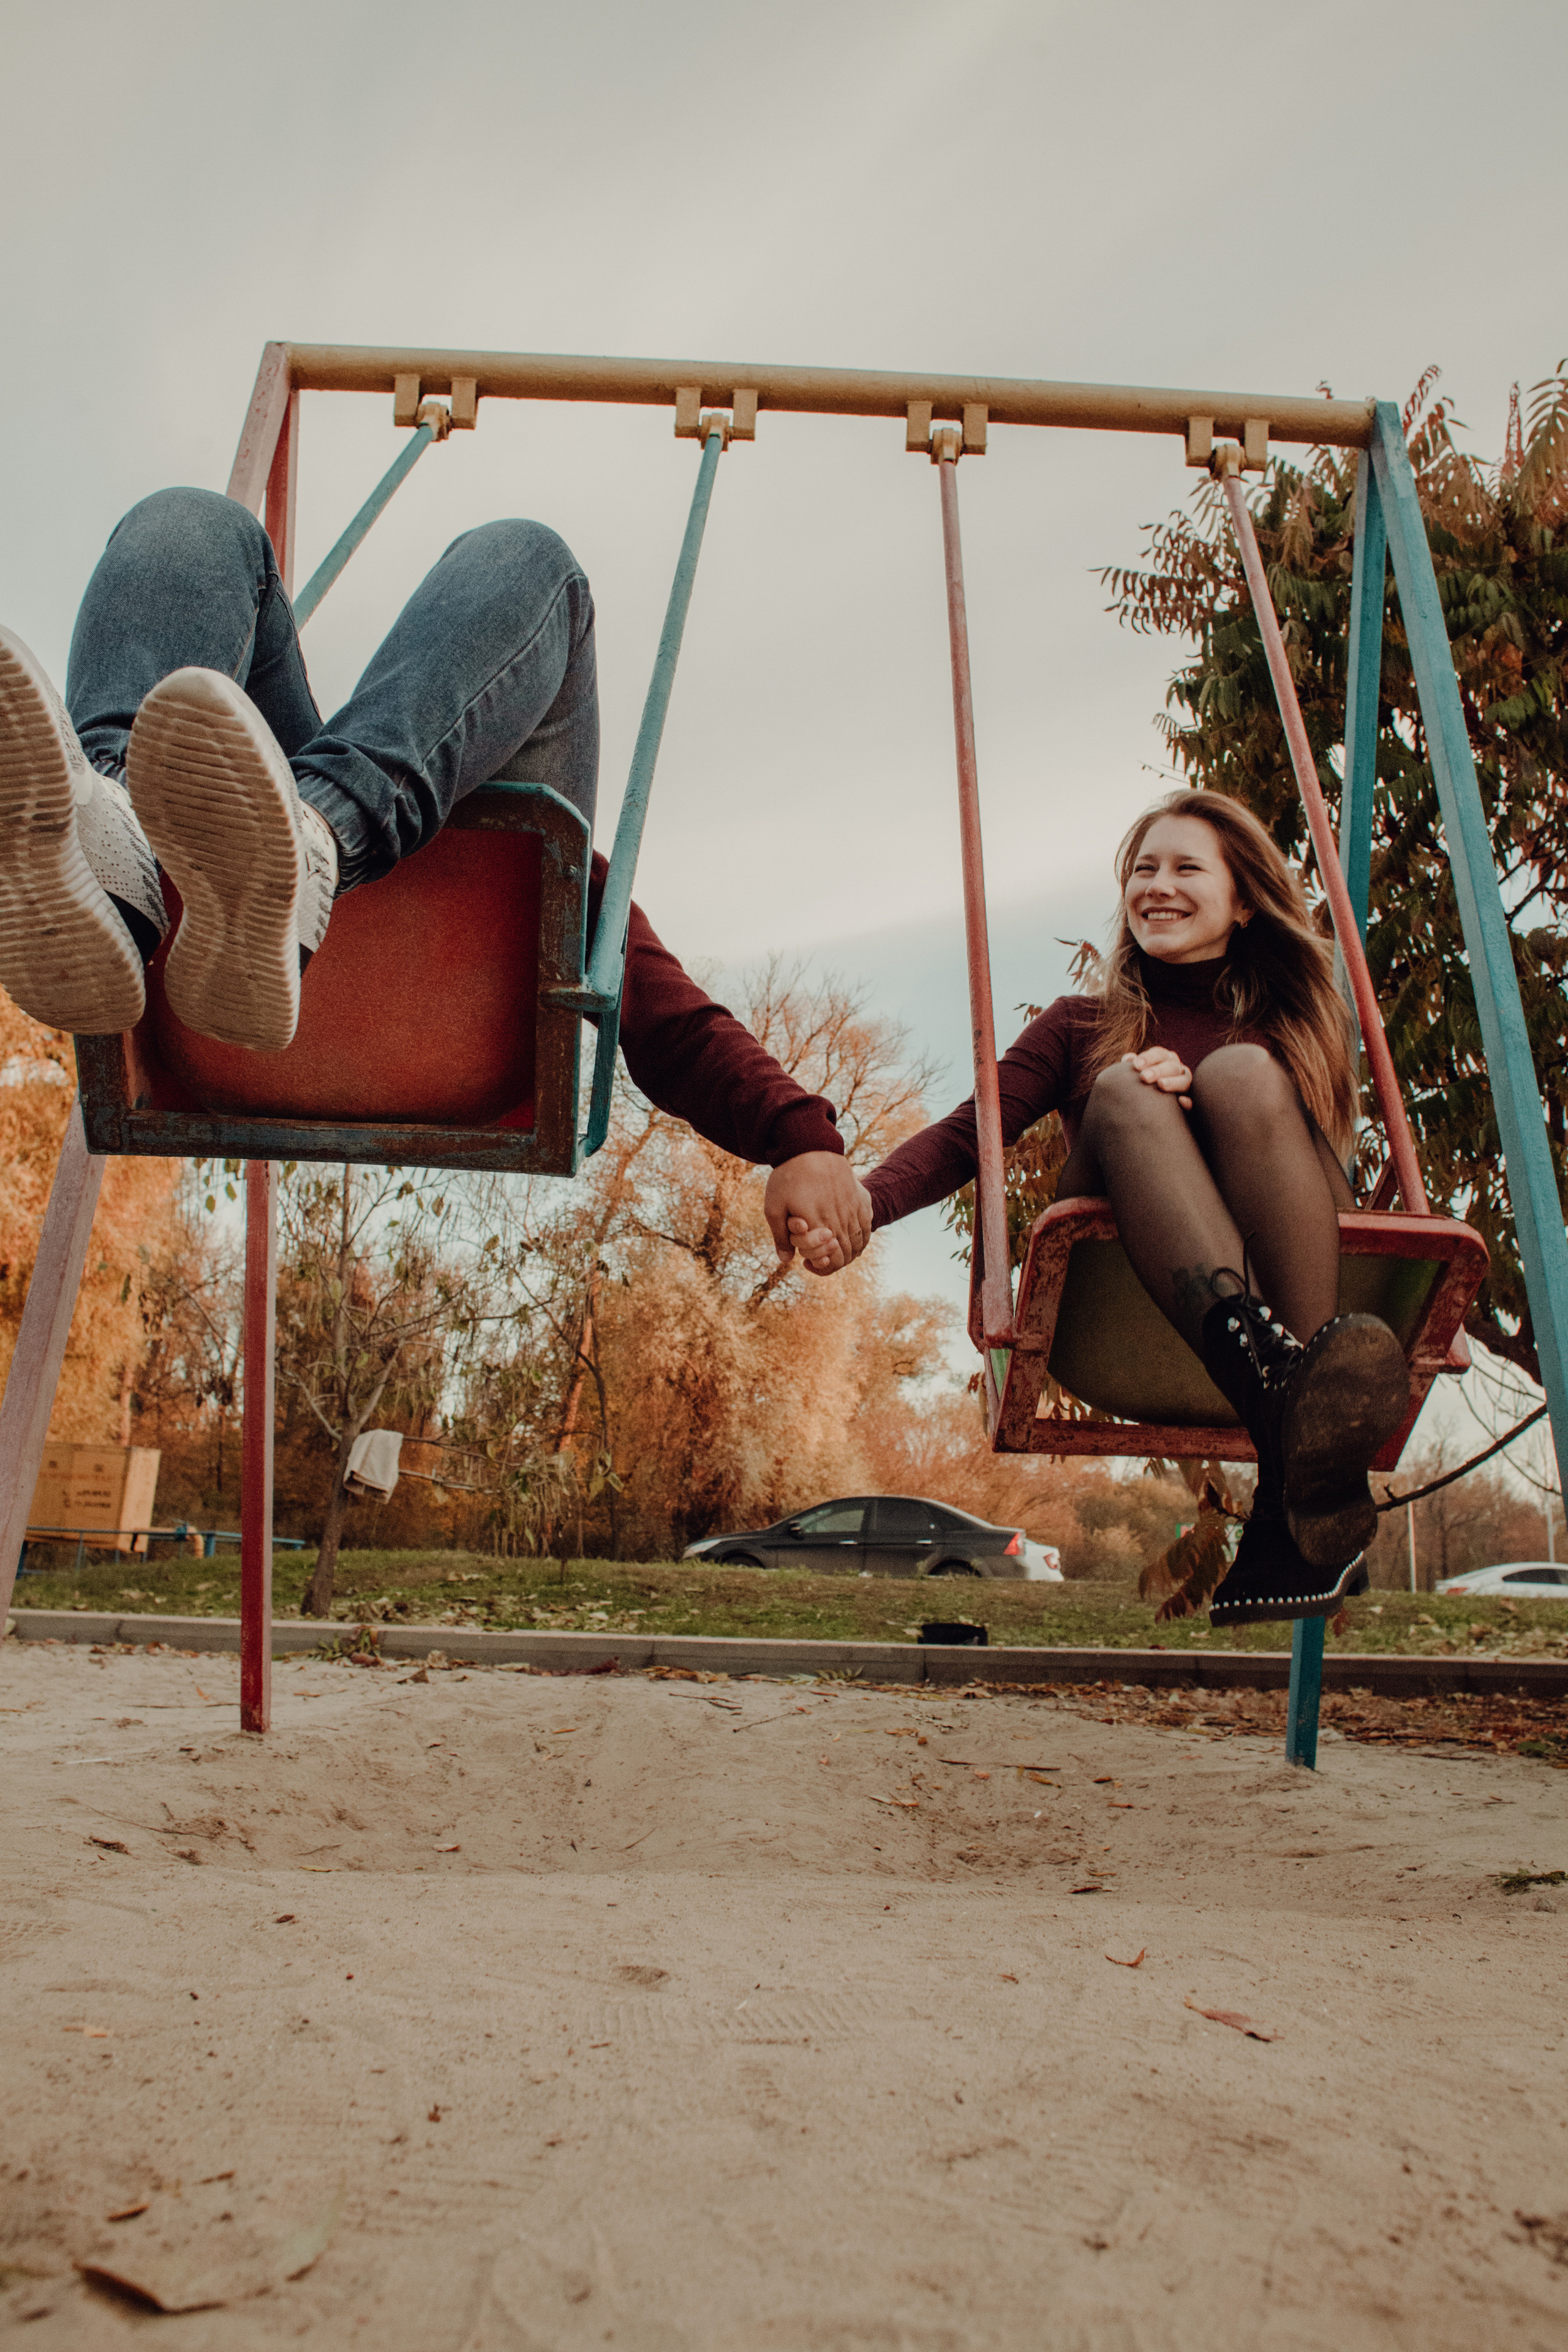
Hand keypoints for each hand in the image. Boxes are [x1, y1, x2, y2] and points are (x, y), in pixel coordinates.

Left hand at [764, 1151, 873, 1268]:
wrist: (809, 1146)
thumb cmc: (788, 1177)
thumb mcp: (773, 1207)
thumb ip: (780, 1237)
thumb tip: (786, 1261)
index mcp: (819, 1224)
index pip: (832, 1260)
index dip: (822, 1269)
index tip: (807, 1263)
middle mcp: (840, 1219)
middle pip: (847, 1255)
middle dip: (834, 1263)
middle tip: (819, 1258)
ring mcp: (854, 1209)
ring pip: (860, 1243)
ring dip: (849, 1253)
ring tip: (833, 1251)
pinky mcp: (861, 1198)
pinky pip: (868, 1227)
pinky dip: (862, 1239)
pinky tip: (850, 1239)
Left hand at [1121, 1046, 1192, 1109]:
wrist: (1155, 1110)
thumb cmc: (1142, 1086)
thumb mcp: (1139, 1074)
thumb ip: (1135, 1066)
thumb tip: (1129, 1058)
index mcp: (1165, 1060)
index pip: (1159, 1054)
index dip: (1148, 1057)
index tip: (1135, 1065)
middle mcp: (1177, 1070)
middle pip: (1171, 1066)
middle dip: (1158, 1070)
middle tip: (1144, 1077)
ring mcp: (1186, 1085)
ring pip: (1184, 1080)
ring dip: (1173, 1082)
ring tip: (1161, 1085)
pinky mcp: (1190, 1102)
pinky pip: (1193, 1101)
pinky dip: (1189, 1101)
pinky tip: (1181, 1101)